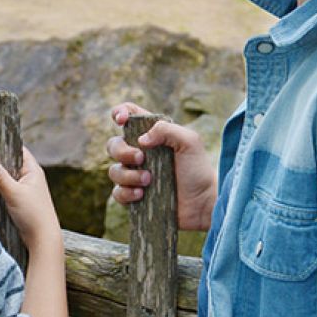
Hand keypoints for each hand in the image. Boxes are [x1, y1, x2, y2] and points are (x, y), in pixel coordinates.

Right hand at [0, 148, 60, 251]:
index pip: (17, 150)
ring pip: (5, 178)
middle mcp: (29, 178)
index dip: (3, 146)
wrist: (42, 241)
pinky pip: (4, 190)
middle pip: (8, 164)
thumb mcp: (13, 193)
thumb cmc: (33, 215)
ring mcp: (24, 190)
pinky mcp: (18, 202)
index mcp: (32, 171)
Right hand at [105, 102, 217, 230]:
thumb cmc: (198, 170)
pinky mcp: (133, 197)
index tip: (121, 121)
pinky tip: (141, 194)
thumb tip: (141, 139)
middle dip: (123, 151)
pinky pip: (117, 193)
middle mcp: (140, 154)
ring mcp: (135, 176)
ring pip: (114, 171)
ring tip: (149, 180)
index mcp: (152, 135)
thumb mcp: (189, 142)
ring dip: (128, 175)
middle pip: (113, 145)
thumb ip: (166, 130)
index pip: (128, 116)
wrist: (202, 203)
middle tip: (142, 159)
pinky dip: (126, 193)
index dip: (119, 113)